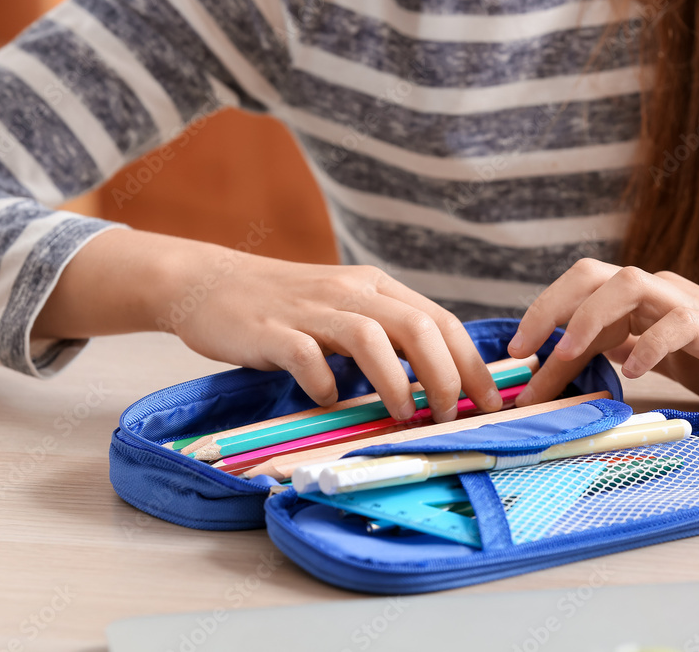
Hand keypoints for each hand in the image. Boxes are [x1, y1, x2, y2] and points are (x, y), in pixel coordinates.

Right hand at [34, 230, 501, 421]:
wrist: (208, 283)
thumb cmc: (285, 306)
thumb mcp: (343, 307)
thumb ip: (386, 333)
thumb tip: (440, 381)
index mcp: (374, 287)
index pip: (440, 321)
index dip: (472, 364)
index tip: (490, 403)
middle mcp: (350, 291)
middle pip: (416, 327)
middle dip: (444, 376)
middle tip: (448, 416)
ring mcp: (310, 310)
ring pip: (370, 337)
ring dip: (396, 382)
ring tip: (403, 415)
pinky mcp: (271, 331)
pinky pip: (307, 357)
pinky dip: (326, 384)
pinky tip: (330, 402)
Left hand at [507, 259, 698, 418]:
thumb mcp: (664, 360)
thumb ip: (624, 351)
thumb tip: (575, 358)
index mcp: (643, 303)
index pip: (580, 288)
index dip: (541, 313)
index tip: (515, 356)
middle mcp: (661, 294)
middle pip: (592, 275)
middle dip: (549, 310)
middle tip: (524, 355)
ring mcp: (692, 307)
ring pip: (628, 286)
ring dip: (589, 321)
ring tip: (568, 357)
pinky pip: (680, 322)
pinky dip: (651, 342)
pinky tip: (635, 371)